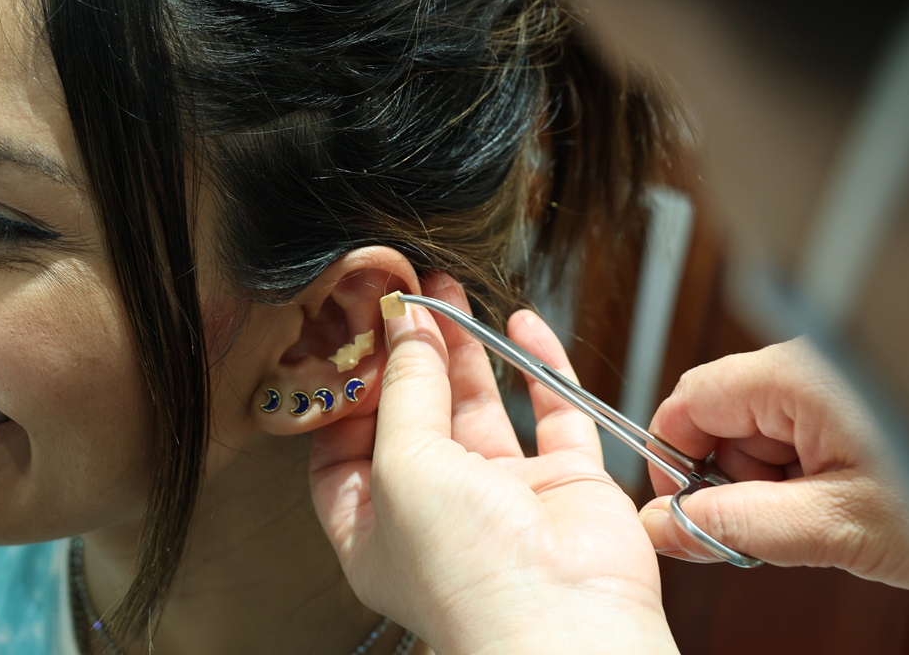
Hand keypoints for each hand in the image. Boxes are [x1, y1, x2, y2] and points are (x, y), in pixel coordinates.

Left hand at [308, 274, 677, 654]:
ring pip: (478, 407)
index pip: (344, 450)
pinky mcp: (563, 484)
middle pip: (415, 417)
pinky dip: (537, 366)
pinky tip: (520, 324)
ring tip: (450, 291)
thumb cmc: (466, 570)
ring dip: (465, 349)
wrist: (564, 616)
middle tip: (407, 293)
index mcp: (376, 529)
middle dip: (410, 353)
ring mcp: (502, 497)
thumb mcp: (402, 463)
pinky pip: (551, 412)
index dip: (349, 393)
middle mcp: (437, 514)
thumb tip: (405, 322)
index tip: (356, 336)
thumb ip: (406, 386)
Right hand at [641, 339, 908, 591]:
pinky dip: (801, 479)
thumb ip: (737, 524)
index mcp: (797, 376)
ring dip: (768, 485)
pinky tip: (835, 506)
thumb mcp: (834, 526)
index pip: (692, 397)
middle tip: (756, 532)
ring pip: (762, 434)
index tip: (677, 507)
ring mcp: (835, 387)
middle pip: (724, 418)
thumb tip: (667, 525)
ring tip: (816, 522)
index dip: (671, 454)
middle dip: (727, 479)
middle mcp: (811, 369)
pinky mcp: (855, 408)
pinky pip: (799, 438)